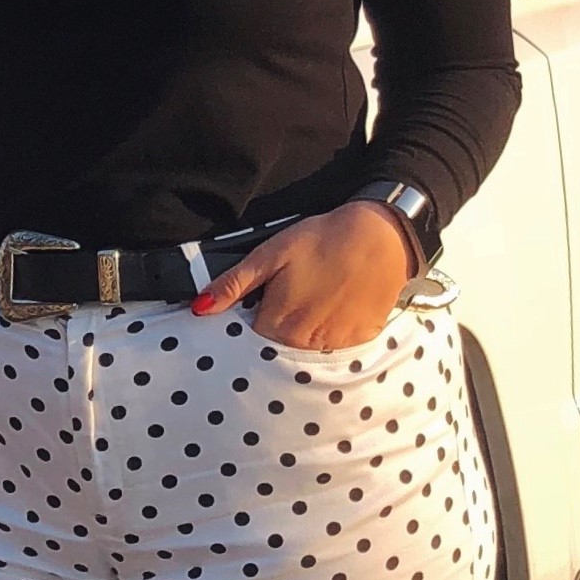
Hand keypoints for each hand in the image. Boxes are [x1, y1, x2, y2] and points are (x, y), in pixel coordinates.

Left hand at [192, 200, 415, 353]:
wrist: (380, 236)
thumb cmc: (322, 240)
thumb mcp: (270, 254)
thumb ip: (234, 284)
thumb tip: (199, 307)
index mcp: (278, 324)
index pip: (252, 334)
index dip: (258, 311)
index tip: (268, 293)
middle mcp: (304, 342)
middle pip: (279, 341)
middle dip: (282, 319)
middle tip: (297, 287)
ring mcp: (335, 343)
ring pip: (308, 344)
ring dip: (308, 325)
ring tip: (319, 292)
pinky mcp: (359, 339)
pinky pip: (337, 342)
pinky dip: (334, 327)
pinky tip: (338, 301)